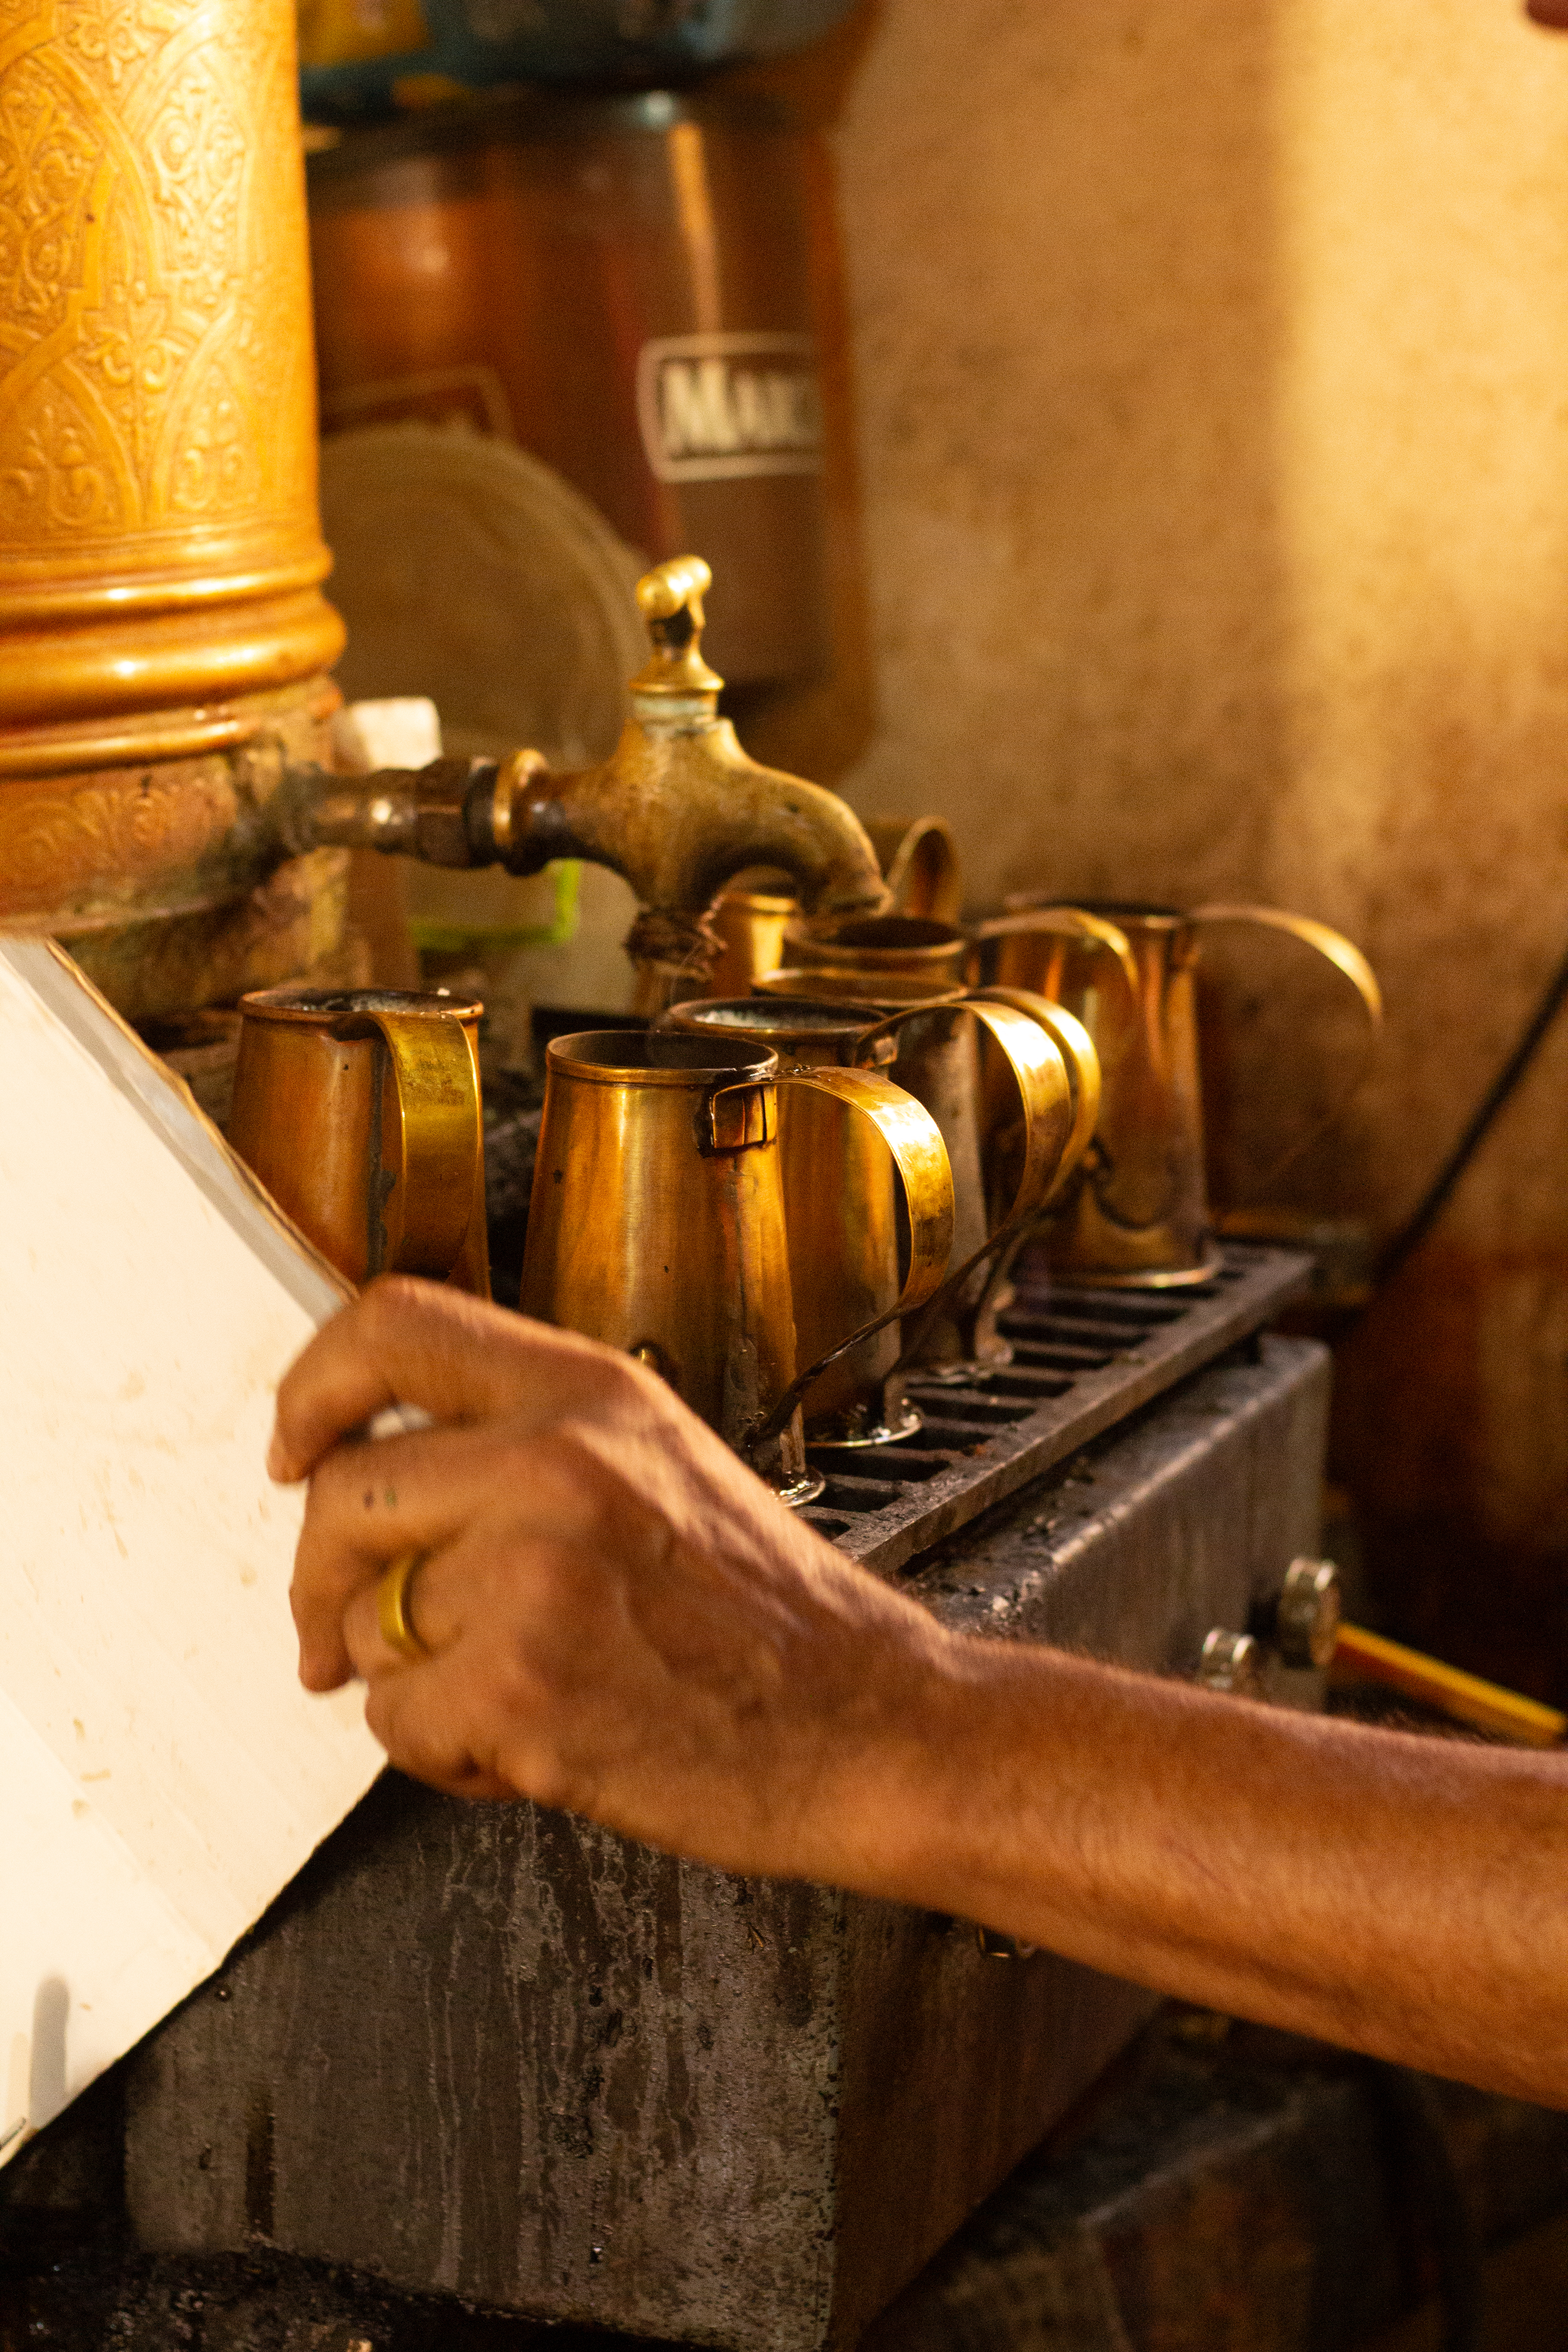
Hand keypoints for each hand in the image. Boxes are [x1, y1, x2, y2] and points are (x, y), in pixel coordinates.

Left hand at [270, 1278, 956, 1882]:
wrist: (871, 1725)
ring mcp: (533, 1572)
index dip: (314, 1387)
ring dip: (409, 1681)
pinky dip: (443, 1755)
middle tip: (338, 1636)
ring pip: (364, 1624)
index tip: (296, 1452)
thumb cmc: (772, 1617)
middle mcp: (554, 1460)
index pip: (393, 1322)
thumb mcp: (663, 1463)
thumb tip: (380, 1477)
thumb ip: (533, 1441)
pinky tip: (532, 1747)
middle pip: (342, 1493)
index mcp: (592, 1391)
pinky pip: (396, 1723)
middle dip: (320, 1583)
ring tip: (507, 1697)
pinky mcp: (520, 1685)